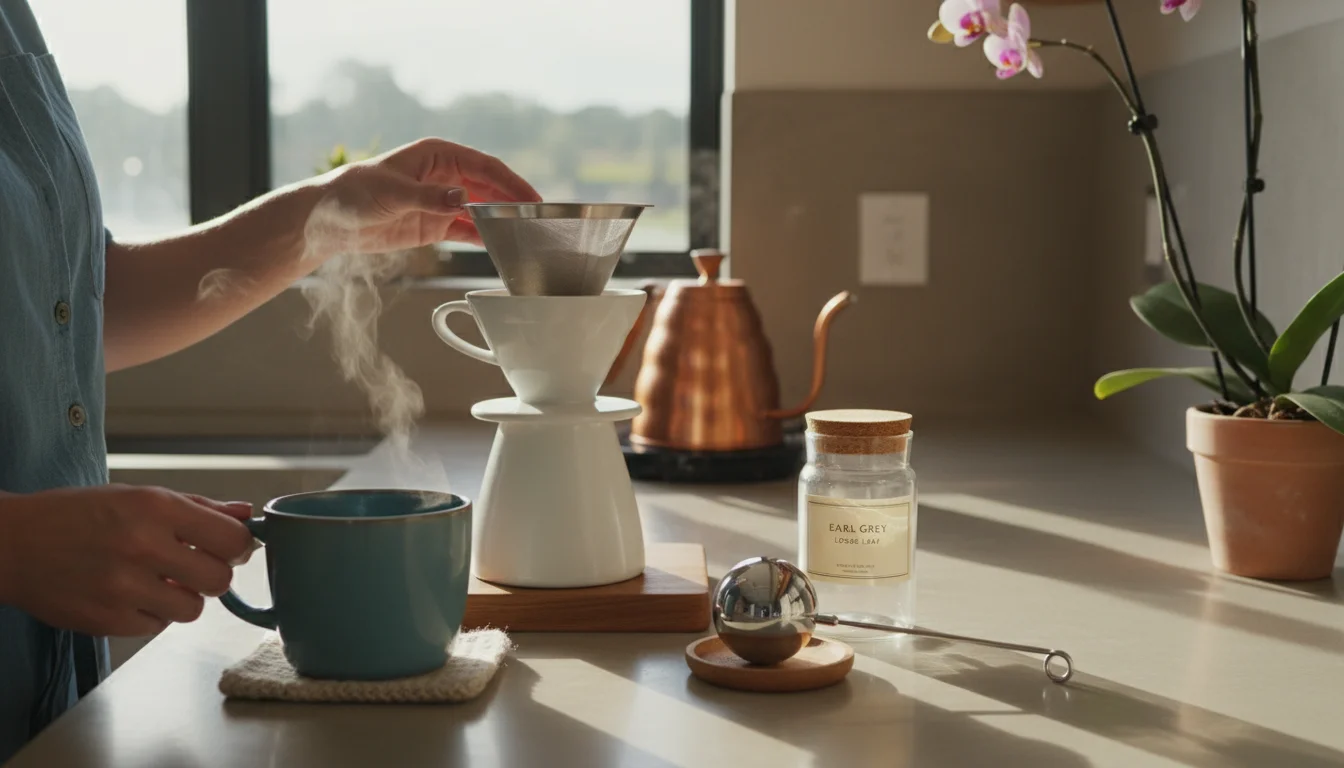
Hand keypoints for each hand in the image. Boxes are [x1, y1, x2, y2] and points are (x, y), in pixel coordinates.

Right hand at [0, 485, 255, 635]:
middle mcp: (142, 546)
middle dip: (213, 575)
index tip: (231, 548)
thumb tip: (246, 515)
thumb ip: (199, 508)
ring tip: (156, 580)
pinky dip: (151, 614)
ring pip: (192, 609)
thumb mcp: (139, 496)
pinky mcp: (107, 620)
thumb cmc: (78, 515)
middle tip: (193, 567)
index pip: (231, 539)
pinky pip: (157, 626)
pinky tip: (129, 594)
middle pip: (219, 579)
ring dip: (182, 597)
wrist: (13, 543)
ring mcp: (123, 587)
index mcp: (155, 508)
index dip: (239, 547)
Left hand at [305, 137, 542, 255]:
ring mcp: (441, 201)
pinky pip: (468, 230)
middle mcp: (444, 176)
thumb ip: (429, 198)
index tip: (532, 197)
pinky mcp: (434, 225)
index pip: (484, 166)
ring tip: (527, 234)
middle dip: (513, 201)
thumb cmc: (353, 194)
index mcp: (437, 155)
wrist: (327, 221)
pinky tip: (502, 245)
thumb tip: (462, 199)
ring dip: (502, 219)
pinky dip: (485, 237)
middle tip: (540, 219)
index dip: (510, 181)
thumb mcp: (391, 193)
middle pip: (489, 187)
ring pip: (482, 208)